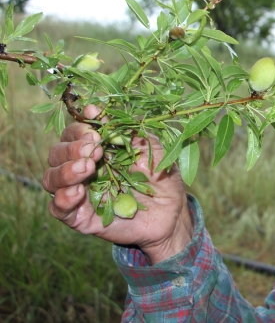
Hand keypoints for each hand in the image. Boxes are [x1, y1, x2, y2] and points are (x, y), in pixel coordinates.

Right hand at [42, 105, 192, 263]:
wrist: (172, 212)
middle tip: (94, 151)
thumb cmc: (162, 176)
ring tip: (87, 169)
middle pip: (57, 154)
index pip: (72, 134)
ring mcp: (79, 193)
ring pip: (51, 179)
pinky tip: (77, 193)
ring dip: (64, 171)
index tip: (96, 136)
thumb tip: (92, 109)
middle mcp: (83, 168)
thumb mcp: (149, 147)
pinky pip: (58, 209)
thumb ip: (122, 129)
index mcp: (97, 148)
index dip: (78, 132)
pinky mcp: (80, 217)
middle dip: (71, 150)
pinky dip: (62, 199)